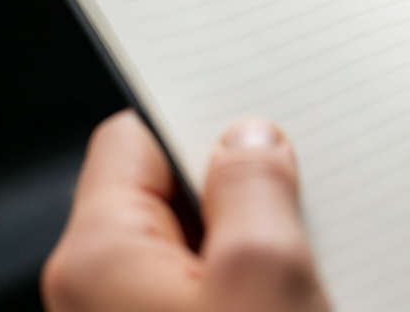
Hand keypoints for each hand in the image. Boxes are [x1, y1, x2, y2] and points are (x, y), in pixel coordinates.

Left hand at [42, 110, 330, 311]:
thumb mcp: (266, 275)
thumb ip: (256, 188)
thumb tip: (251, 141)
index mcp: (99, 257)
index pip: (134, 137)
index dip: (202, 121)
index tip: (262, 116)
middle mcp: (99, 293)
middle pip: (171, 195)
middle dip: (243, 189)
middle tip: (304, 200)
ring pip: (199, 250)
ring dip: (257, 248)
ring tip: (310, 266)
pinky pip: (214, 293)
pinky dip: (255, 287)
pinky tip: (302, 297)